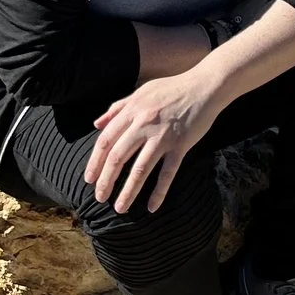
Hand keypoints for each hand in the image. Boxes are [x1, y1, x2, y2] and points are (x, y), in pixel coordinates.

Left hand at [86, 70, 219, 212]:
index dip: (94, 162)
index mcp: (132, 111)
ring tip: (120, 208)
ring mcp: (163, 136)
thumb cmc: (172, 88)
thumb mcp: (141, 92)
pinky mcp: (181, 145)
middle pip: (118, 157)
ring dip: (128, 192)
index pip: (105, 140)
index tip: (89, 179)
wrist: (205, 86)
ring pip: (140, 169)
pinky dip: (159, 192)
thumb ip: (118, 108)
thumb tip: (96, 124)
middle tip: (100, 197)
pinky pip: (168, 173)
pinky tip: (152, 207)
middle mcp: (144, 124)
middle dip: (106, 181)